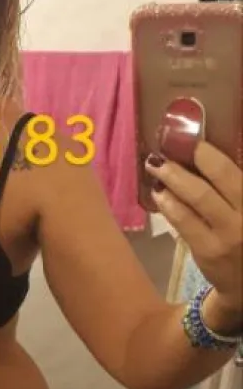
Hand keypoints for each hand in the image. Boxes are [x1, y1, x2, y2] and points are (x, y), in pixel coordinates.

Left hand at [145, 141, 242, 316]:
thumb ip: (231, 189)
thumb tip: (200, 158)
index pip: (234, 169)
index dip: (210, 152)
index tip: (190, 137)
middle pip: (219, 177)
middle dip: (191, 157)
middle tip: (167, 146)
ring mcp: (229, 233)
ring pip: (198, 198)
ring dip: (173, 178)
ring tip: (155, 166)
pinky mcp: (209, 251)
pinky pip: (184, 222)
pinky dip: (169, 204)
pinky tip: (159, 195)